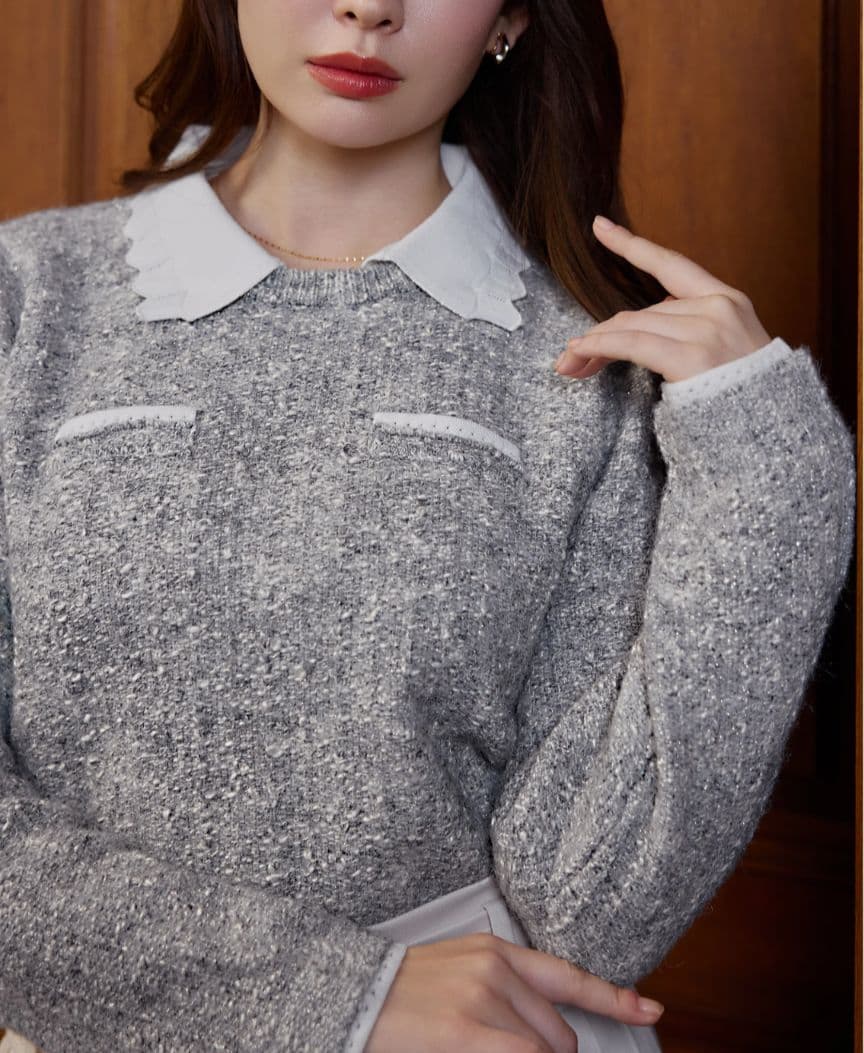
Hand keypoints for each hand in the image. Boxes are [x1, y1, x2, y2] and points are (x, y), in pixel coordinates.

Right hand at [364, 932, 663, 1052]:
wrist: (354, 995)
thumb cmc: (404, 992)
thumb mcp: (461, 973)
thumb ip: (506, 994)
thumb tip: (545, 1035)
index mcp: (495, 952)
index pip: (567, 976)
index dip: (615, 997)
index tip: (651, 1009)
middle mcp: (496, 970)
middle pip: (558, 1037)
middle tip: (501, 1047)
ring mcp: (483, 1000)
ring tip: (474, 1042)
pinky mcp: (468, 1031)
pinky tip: (491, 1048)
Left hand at [554, 215, 771, 382]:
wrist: (771, 435)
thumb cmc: (741, 403)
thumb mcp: (726, 353)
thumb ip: (691, 328)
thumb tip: (645, 318)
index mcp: (729, 300)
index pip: (672, 265)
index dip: (631, 245)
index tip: (599, 226)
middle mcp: (720, 308)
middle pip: (641, 310)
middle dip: (603, 332)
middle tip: (571, 355)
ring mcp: (709, 329)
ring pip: (632, 325)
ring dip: (594, 344)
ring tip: (570, 362)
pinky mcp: (693, 356)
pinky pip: (632, 343)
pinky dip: (600, 346)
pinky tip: (580, 352)